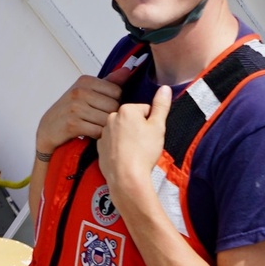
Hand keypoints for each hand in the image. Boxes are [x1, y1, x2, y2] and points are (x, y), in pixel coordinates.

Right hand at [35, 73, 123, 157]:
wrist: (48, 128)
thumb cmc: (70, 110)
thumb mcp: (87, 91)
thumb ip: (109, 82)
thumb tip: (127, 70)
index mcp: (85, 81)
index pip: (117, 91)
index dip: (113, 102)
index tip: (101, 106)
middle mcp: (79, 91)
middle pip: (114, 106)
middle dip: (109, 116)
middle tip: (97, 119)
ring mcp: (75, 107)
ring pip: (107, 120)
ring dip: (103, 127)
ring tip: (94, 126)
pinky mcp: (72, 124)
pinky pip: (98, 131)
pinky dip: (97, 135)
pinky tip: (89, 133)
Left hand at [98, 86, 171, 204]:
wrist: (126, 177)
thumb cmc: (143, 152)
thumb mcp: (158, 127)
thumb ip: (161, 106)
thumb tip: (165, 88)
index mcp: (126, 110)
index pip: (145, 110)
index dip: (152, 123)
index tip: (152, 135)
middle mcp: (111, 118)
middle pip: (132, 119)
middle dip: (139, 129)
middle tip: (145, 144)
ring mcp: (104, 133)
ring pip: (122, 131)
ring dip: (129, 138)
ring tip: (136, 152)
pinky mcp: (100, 147)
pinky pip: (113, 143)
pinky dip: (120, 148)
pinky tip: (127, 157)